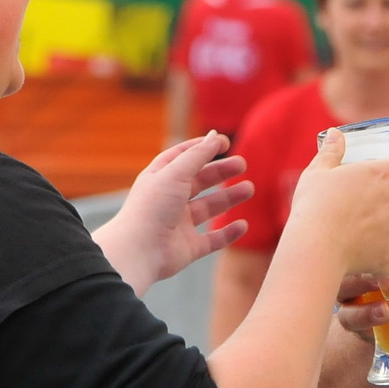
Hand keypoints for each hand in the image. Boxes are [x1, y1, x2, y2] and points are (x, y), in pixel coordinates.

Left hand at [95, 132, 254, 291]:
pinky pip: (212, 240)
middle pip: (198, 181)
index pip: (180, 158)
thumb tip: (215, 135)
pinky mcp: (187, 248)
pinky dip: (228, 233)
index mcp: (159, 180)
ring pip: (208, 208)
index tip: (223, 142)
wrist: (139, 252)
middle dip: (220, 172)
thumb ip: (197, 155)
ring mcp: (178, 225)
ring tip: (249, 189)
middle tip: (242, 164)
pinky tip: (243, 225)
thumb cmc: (152, 208)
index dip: (200, 148)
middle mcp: (168, 201)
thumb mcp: (175, 173)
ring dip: (228, 198)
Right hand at [289, 129, 388, 276]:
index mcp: (380, 174)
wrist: (315, 245)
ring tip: (386, 232)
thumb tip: (336, 134)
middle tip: (378, 207)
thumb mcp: (317, 172)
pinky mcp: (387, 256)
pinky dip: (382, 264)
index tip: (383, 182)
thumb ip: (331, 152)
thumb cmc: (314, 205)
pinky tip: (368, 264)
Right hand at [335, 211, 388, 336]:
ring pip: (344, 286)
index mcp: (364, 247)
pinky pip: (350, 317)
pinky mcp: (350, 319)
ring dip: (360, 284)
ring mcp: (346, 294)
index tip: (380, 216)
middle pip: (347, 256)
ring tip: (379, 284)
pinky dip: (366, 314)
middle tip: (377, 251)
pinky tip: (383, 311)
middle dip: (359, 252)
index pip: (359, 230)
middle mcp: (350, 267)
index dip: (363, 222)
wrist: (373, 322)